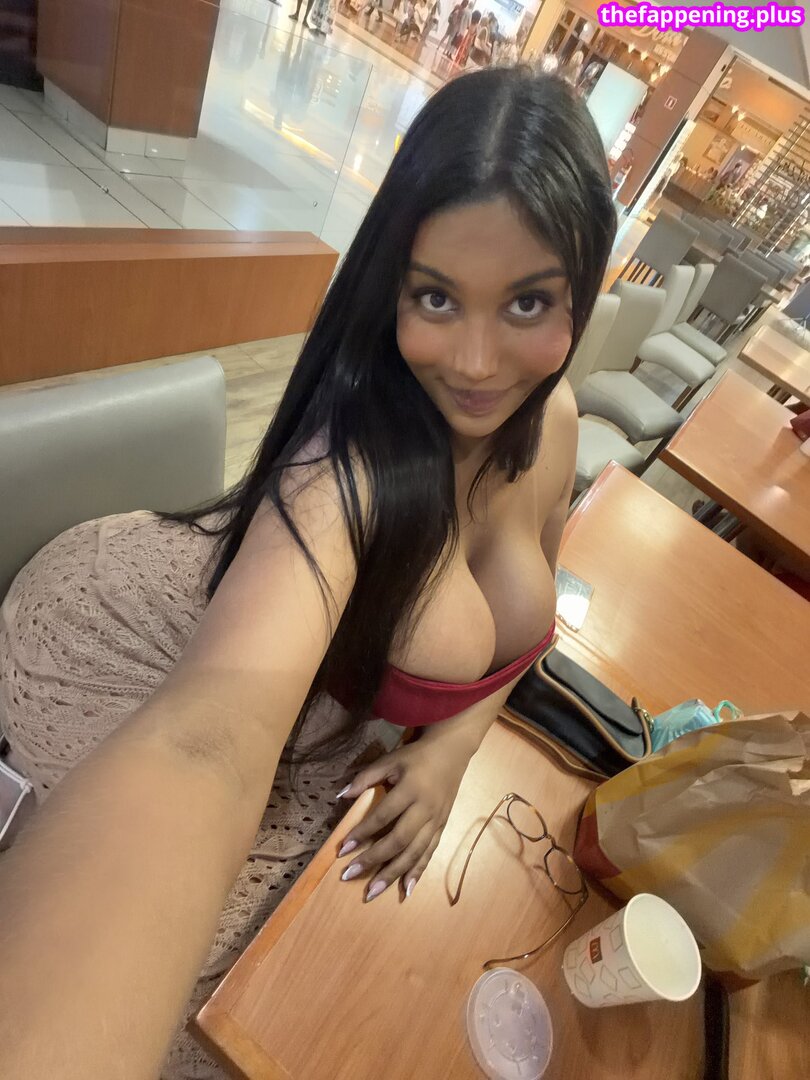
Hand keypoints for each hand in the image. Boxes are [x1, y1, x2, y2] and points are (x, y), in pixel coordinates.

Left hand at [335, 735, 471, 902]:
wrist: (453, 752)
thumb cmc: (417, 757)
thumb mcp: (390, 760)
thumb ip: (366, 777)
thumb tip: (341, 795)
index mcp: (410, 790)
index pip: (383, 816)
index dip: (362, 833)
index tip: (342, 849)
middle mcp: (425, 809)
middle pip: (398, 840)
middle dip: (373, 860)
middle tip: (349, 875)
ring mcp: (436, 821)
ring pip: (414, 853)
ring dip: (393, 874)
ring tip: (372, 892)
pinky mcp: (442, 828)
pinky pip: (429, 854)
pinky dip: (417, 872)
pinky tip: (406, 890)